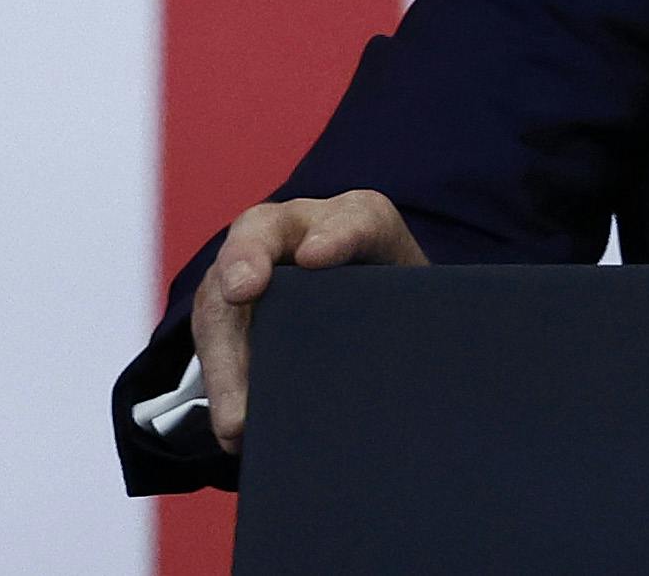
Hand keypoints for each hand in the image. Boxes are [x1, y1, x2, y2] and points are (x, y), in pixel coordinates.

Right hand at [189, 189, 427, 451]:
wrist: (367, 301)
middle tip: (244, 289)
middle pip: (262, 235)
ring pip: (223, 296)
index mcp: (359, 218)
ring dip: (225, 355)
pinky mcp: (227, 309)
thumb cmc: (399, 297)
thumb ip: (424, 311)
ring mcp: (252, 264)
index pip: (356, 218)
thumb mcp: (417, 294)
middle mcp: (297, 229)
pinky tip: (235, 430)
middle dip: (248, 258)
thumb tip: (436, 367)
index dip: (337, 234)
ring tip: (238, 416)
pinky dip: (221, 386)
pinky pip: (212, 341)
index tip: (315, 256)